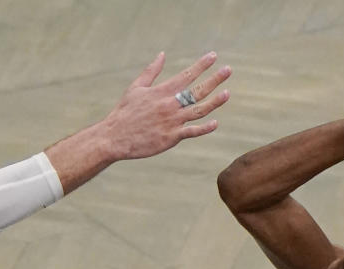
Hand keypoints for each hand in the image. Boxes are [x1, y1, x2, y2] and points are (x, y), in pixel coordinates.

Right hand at [102, 51, 231, 159]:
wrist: (115, 137)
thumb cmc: (125, 112)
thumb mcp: (136, 87)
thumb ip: (151, 71)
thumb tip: (162, 54)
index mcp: (161, 91)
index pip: (186, 75)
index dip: (201, 65)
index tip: (213, 56)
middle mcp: (169, 105)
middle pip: (197, 91)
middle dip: (214, 79)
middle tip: (228, 70)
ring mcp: (172, 122)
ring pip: (199, 111)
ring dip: (215, 102)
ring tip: (227, 93)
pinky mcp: (171, 138)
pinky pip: (192, 132)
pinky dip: (204, 128)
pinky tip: (215, 122)